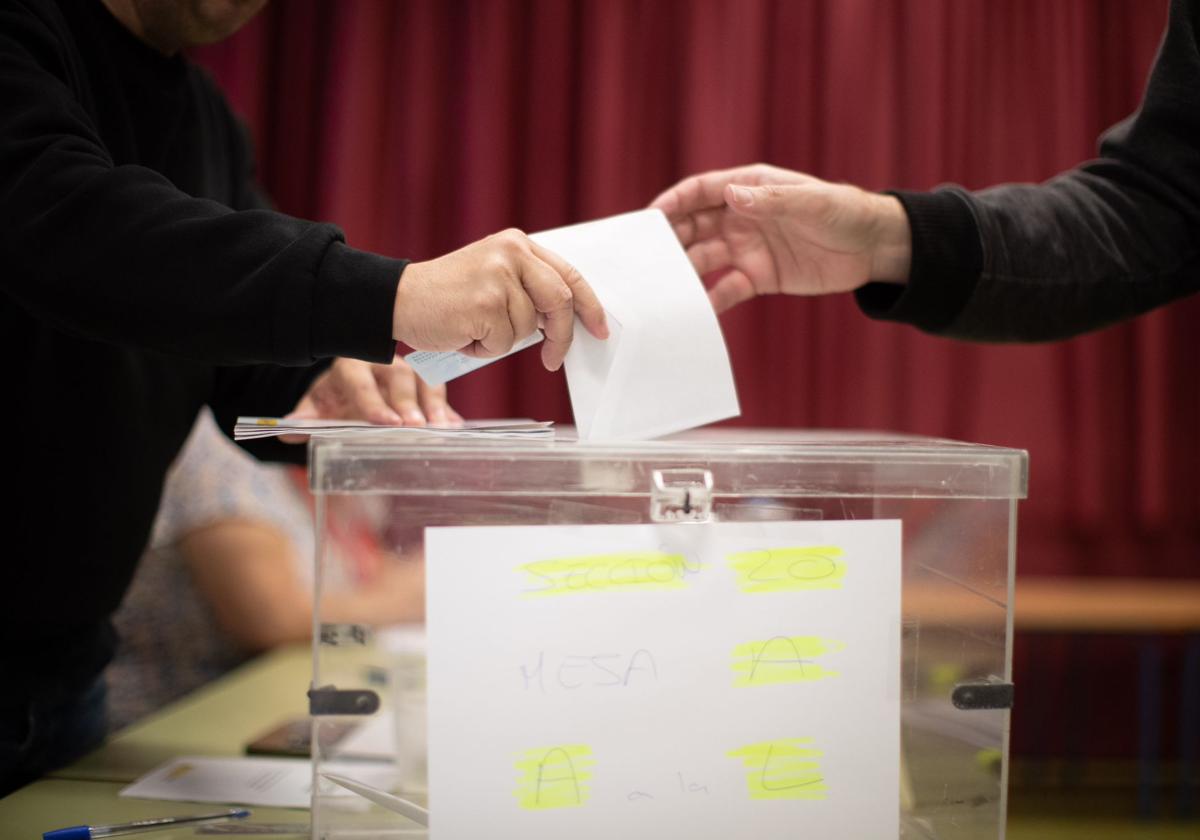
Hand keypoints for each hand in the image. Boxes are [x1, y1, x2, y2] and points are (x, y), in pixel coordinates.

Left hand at [284, 356, 462, 440]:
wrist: (350, 388)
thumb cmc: (335, 397)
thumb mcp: (317, 406)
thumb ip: (305, 418)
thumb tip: (289, 429)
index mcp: (352, 365)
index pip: (361, 381)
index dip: (374, 403)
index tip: (386, 423)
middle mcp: (383, 364)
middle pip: (400, 378)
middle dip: (409, 404)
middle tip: (416, 427)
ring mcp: (408, 373)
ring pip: (426, 381)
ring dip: (435, 406)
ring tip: (442, 429)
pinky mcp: (425, 387)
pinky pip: (440, 395)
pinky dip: (448, 412)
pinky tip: (456, 428)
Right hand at [392, 229, 608, 370]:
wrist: (398, 299)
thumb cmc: (446, 297)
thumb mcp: (493, 279)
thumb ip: (528, 290)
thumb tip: (562, 323)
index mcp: (517, 244)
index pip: (568, 274)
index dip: (589, 305)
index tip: (599, 329)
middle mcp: (511, 254)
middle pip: (560, 300)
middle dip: (560, 336)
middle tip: (552, 359)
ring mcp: (498, 277)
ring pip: (528, 328)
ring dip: (503, 341)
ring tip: (474, 328)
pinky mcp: (484, 304)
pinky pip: (503, 343)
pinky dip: (484, 349)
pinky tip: (463, 333)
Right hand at [650, 164, 910, 312]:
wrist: (874, 250)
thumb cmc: (845, 212)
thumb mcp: (812, 203)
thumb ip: (770, 202)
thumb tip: (731, 197)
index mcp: (749, 187)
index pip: (700, 191)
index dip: (673, 203)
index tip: (649, 218)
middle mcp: (741, 216)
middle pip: (693, 226)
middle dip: (669, 240)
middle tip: (646, 259)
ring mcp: (746, 248)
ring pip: (704, 258)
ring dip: (683, 271)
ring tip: (662, 288)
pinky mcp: (757, 277)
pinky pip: (725, 288)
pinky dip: (709, 299)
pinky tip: (695, 310)